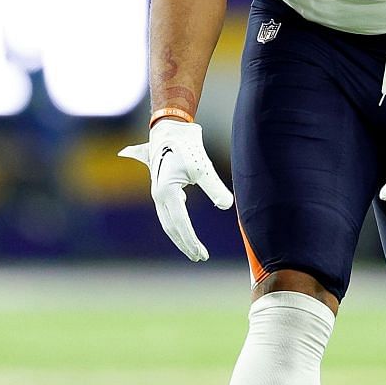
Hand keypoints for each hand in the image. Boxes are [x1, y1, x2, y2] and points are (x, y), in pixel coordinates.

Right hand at [118, 118, 233, 260]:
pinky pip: (167, 212)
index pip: (179, 224)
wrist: (170, 128)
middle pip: (171, 227)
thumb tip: (227, 205)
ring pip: (168, 221)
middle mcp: (158, 195)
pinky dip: (175, 223)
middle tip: (200, 256)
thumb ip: (214, 186)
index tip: (201, 254)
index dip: (191, 241)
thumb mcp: (202, 167)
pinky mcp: (161, 187)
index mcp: (166, 193)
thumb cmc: (186, 146)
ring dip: (180, 235)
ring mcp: (158, 192)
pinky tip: (183, 228)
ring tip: (194, 247)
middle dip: (185, 243)